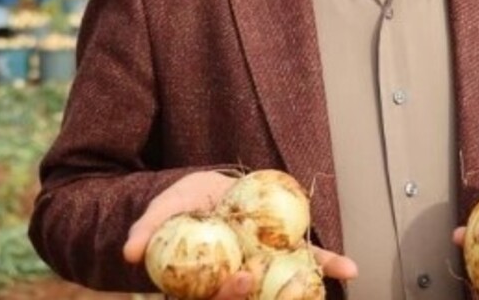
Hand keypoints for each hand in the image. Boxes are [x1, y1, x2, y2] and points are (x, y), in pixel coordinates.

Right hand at [122, 171, 357, 297]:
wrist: (208, 190)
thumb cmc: (183, 205)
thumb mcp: (163, 210)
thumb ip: (147, 229)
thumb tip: (129, 252)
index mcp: (208, 282)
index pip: (217, 299)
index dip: (229, 296)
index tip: (241, 278)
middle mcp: (240, 280)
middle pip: (254, 298)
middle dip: (268, 297)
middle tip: (278, 276)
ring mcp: (266, 268)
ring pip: (286, 288)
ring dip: (308, 291)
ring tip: (329, 286)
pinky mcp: (285, 252)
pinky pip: (308, 261)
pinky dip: (328, 266)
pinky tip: (349, 269)